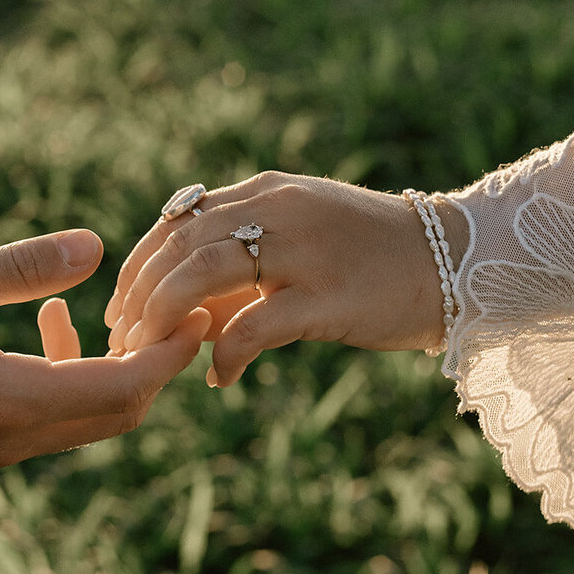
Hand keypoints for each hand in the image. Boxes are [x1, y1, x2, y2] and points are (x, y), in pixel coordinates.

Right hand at [0, 230, 209, 466]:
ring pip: (83, 418)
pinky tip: (45, 325)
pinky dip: (66, 377)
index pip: (124, 389)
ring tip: (98, 308)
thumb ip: (21, 266)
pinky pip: (48, 418)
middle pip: (116, 414)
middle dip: (152, 365)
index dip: (170, 353)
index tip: (199, 311)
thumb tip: (95, 245)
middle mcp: (10, 440)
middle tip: (172, 311)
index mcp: (10, 403)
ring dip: (106, 368)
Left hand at [104, 172, 467, 385]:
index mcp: (265, 194)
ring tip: (152, 356)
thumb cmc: (370, 259)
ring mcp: (303, 251)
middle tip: (123, 341)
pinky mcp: (329, 297)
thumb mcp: (298, 245)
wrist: (453, 261)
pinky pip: (255, 327)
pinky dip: (226, 355)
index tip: (120, 309)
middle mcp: (277, 210)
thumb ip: (242, 270)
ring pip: (202, 275)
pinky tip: (220, 379)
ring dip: (164, 319)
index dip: (138, 267)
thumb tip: (185, 318)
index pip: (177, 221)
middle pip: (177, 246)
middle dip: (138, 296)